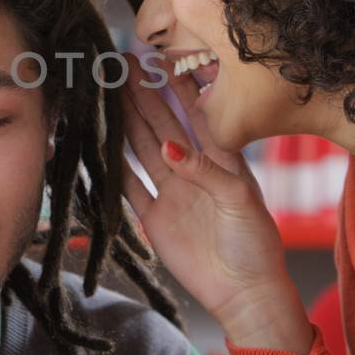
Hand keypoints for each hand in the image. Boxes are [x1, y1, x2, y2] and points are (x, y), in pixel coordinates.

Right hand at [118, 53, 313, 353]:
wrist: (245, 293)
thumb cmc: (255, 244)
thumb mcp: (239, 200)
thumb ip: (205, 171)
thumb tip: (168, 147)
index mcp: (221, 159)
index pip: (193, 114)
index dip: (174, 86)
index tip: (154, 60)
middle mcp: (193, 170)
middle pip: (161, 125)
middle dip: (141, 95)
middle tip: (119, 68)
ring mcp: (172, 193)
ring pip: (142, 150)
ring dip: (125, 123)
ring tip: (106, 96)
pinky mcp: (155, 219)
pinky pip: (129, 188)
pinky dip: (114, 168)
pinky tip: (100, 146)